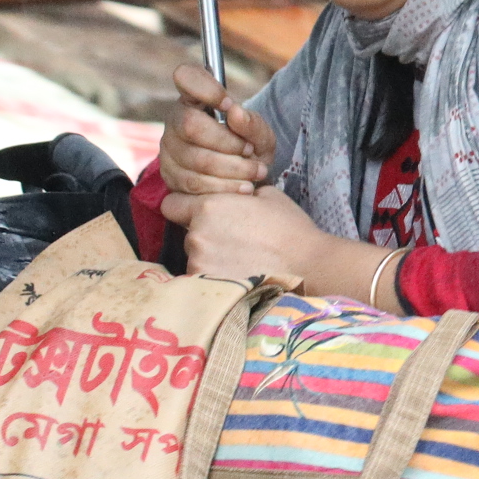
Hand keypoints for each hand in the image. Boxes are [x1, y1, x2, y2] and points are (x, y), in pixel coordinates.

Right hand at [163, 62, 277, 195]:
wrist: (244, 184)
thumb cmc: (249, 150)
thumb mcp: (261, 135)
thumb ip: (252, 123)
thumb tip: (235, 112)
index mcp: (196, 99)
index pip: (186, 77)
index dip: (205, 87)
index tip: (228, 103)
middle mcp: (176, 120)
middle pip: (191, 125)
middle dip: (228, 142)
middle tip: (250, 150)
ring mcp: (169, 149)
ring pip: (195, 159)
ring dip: (232, 169)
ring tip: (255, 171)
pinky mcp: (170, 176)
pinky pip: (194, 183)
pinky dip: (224, 187)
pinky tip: (243, 187)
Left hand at [167, 181, 322, 284]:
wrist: (307, 266)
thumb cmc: (290, 229)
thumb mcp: (267, 195)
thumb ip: (240, 194)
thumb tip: (234, 195)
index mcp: (208, 206)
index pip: (171, 204)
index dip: (184, 207)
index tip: (198, 213)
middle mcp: (197, 234)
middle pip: (186, 233)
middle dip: (204, 235)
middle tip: (233, 240)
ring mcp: (199, 262)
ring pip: (195, 257)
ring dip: (210, 257)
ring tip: (240, 260)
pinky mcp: (207, 285)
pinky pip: (203, 277)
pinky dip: (216, 276)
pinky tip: (240, 274)